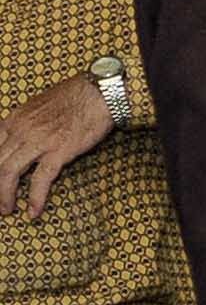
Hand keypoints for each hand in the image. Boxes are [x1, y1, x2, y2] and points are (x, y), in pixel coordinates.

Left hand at [0, 74, 112, 219]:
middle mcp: (21, 131)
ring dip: (5, 195)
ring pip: (8, 173)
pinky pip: (41, 179)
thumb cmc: (74, 96)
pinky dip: (35, 198)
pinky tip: (33, 212)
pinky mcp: (60, 151)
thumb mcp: (37, 106)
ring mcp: (39, 141)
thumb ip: (23, 124)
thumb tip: (19, 139)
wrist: (99, 92)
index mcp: (14, 120)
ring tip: (7, 210)